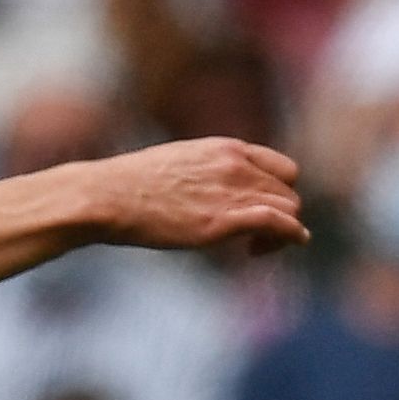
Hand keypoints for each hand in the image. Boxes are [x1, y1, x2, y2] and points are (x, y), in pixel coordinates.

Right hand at [75, 139, 305, 253]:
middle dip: (281, 217)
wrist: (108, 196)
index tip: (260, 211)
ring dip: (282, 232)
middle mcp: (237, 165)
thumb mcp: (178, 164)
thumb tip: (209, 193)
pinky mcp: (226, 220)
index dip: (278, 192)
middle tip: (255, 239)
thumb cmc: (132, 186)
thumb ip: (206, 173)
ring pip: (290, 209)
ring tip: (254, 249)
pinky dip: (289, 238)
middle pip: (288, 192)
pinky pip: (280, 224)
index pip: (281, 168)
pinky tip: (263, 251)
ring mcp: (233, 190)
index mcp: (226, 148)